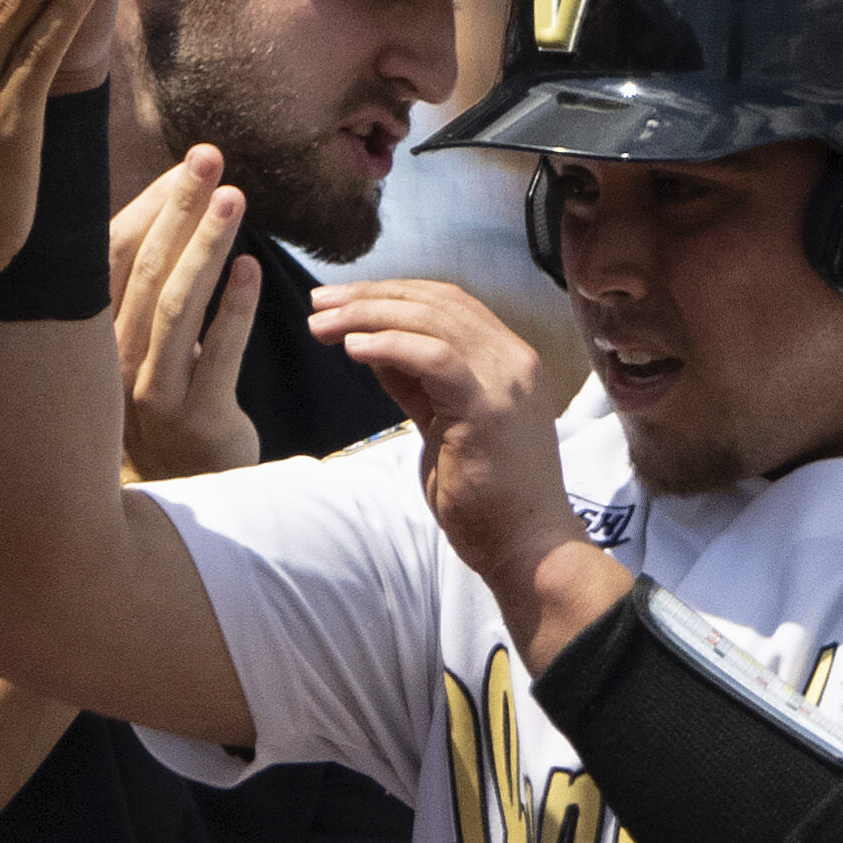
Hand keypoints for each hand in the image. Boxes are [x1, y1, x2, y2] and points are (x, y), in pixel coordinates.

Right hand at [115, 150, 258, 474]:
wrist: (190, 490)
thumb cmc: (172, 404)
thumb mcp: (146, 345)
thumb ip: (147, 288)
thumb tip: (171, 206)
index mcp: (95, 336)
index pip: (113, 255)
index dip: (149, 206)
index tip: (185, 164)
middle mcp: (110, 362)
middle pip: (144, 269)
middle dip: (177, 209)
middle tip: (209, 158)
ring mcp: (150, 393)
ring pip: (175, 305)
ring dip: (206, 246)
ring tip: (233, 198)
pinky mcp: (196, 418)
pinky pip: (216, 353)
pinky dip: (235, 307)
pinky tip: (252, 269)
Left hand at [304, 275, 592, 631]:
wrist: (525, 549)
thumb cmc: (485, 498)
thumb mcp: (442, 425)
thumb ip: (416, 384)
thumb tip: (372, 345)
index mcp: (507, 360)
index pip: (448, 303)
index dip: (391, 293)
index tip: (340, 300)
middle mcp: (512, 361)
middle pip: (436, 303)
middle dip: (370, 297)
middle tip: (318, 302)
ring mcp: (505, 381)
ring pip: (431, 322)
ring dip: (368, 316)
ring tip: (321, 324)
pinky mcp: (487, 407)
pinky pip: (435, 358)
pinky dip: (390, 346)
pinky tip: (352, 348)